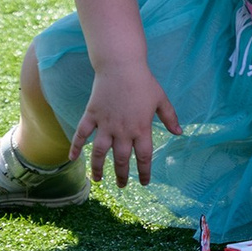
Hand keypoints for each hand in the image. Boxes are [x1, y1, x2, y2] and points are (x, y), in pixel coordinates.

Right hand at [72, 67, 181, 185]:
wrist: (121, 65)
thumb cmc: (143, 81)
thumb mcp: (161, 99)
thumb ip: (170, 117)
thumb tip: (180, 133)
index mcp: (141, 128)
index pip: (143, 157)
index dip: (144, 172)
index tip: (144, 182)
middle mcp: (122, 131)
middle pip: (121, 159)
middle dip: (121, 175)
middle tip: (121, 185)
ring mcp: (105, 124)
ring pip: (99, 152)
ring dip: (98, 168)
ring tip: (98, 180)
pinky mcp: (92, 115)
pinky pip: (81, 134)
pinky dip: (75, 146)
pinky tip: (71, 158)